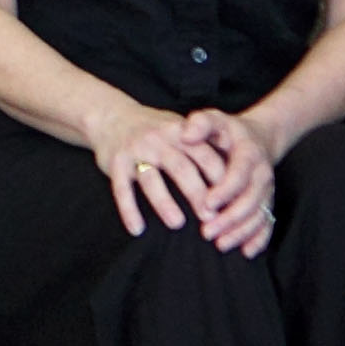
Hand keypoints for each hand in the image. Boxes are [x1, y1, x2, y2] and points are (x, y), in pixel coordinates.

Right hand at [89, 99, 238, 238]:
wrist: (110, 116)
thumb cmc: (154, 130)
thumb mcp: (181, 130)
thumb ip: (203, 150)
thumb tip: (234, 184)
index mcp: (181, 133)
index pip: (206, 156)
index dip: (220, 180)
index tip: (231, 203)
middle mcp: (159, 139)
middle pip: (182, 167)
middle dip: (197, 193)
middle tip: (211, 218)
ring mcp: (136, 151)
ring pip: (152, 179)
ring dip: (164, 202)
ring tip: (177, 224)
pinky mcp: (114, 163)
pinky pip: (122, 189)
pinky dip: (129, 210)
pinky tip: (137, 229)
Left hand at [187, 110, 278, 257]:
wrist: (258, 138)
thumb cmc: (227, 131)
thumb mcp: (214, 119)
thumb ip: (200, 123)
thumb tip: (186, 133)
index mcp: (249, 154)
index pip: (239, 174)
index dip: (225, 190)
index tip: (207, 204)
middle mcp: (263, 174)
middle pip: (250, 199)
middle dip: (230, 218)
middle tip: (207, 232)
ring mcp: (268, 191)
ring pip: (259, 215)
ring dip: (241, 232)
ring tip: (220, 244)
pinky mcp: (268, 203)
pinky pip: (268, 223)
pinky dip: (260, 239)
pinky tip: (246, 252)